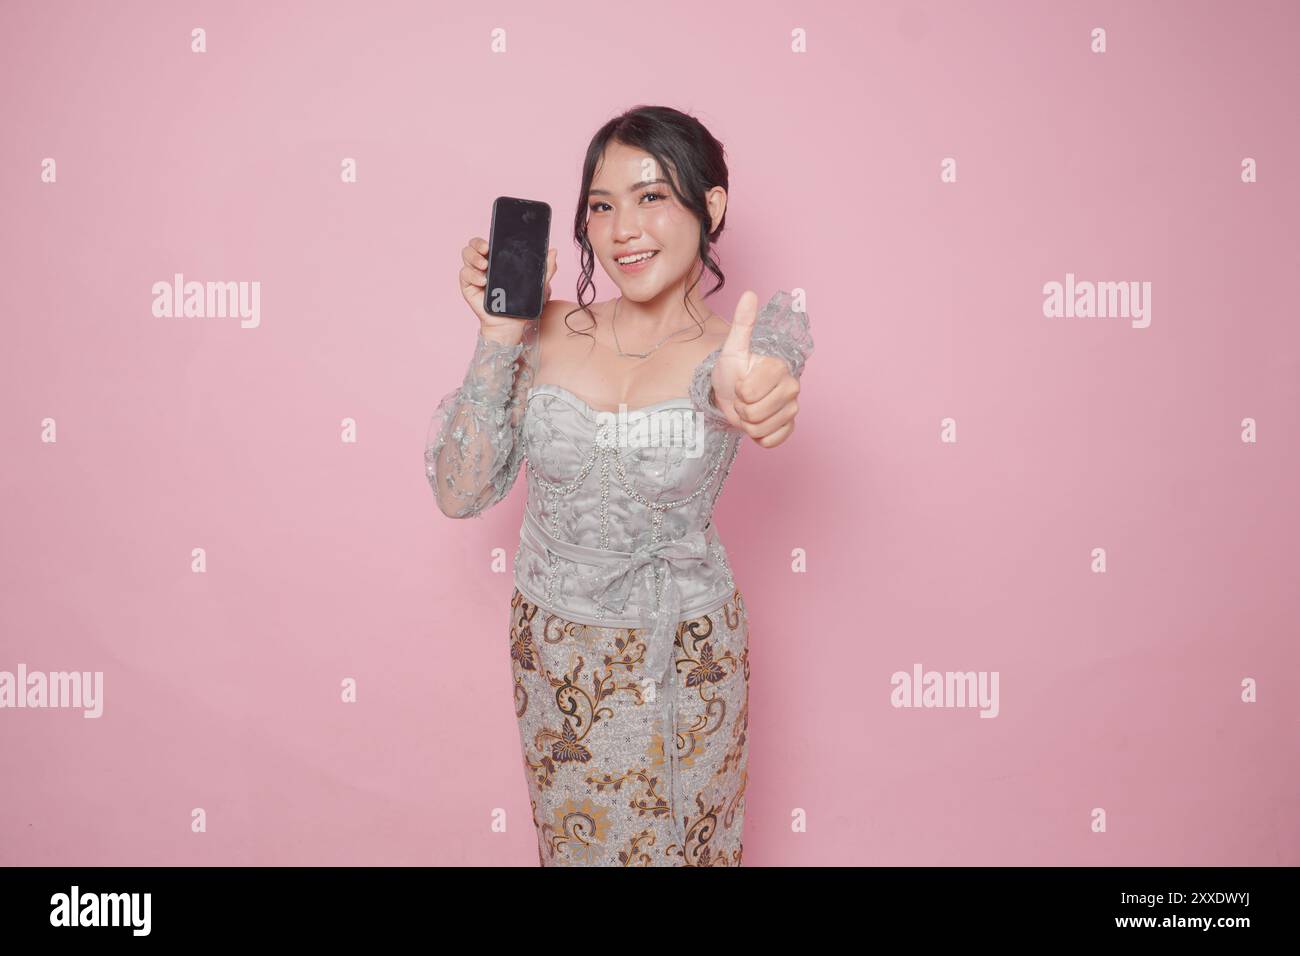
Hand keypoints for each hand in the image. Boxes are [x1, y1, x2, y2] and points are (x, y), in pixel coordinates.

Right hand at [460, 237, 556, 342]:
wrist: (510, 324)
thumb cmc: (520, 304)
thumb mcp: (536, 285)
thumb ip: (545, 269)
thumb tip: (554, 251)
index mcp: (497, 261)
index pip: (486, 242)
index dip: (486, 238)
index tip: (492, 241)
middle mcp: (483, 265)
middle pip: (472, 246)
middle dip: (477, 244)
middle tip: (486, 250)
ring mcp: (475, 275)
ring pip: (466, 255)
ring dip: (473, 257)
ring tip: (485, 266)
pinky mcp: (468, 286)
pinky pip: (464, 274)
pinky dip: (472, 275)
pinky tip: (483, 282)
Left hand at [710, 290, 800, 447]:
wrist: (731, 395)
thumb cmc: (732, 371)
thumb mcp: (732, 348)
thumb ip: (743, 323)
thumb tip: (749, 293)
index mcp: (779, 367)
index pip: (751, 393)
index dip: (739, 392)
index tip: (740, 383)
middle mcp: (793, 386)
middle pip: (755, 414)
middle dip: (741, 409)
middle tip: (742, 398)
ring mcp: (793, 408)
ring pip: (761, 429)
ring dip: (748, 423)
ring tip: (748, 409)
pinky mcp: (790, 427)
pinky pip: (771, 442)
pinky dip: (758, 437)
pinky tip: (758, 423)